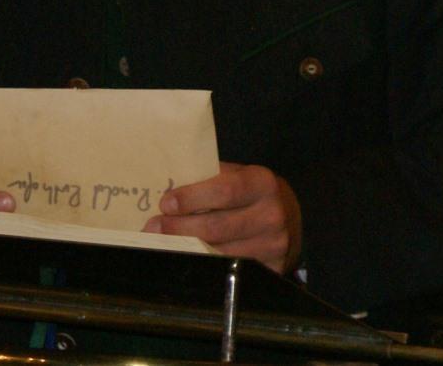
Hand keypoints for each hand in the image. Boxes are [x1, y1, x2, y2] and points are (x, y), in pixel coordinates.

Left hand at [143, 162, 301, 273]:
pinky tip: (186, 257)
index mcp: (262, 182)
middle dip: (180, 228)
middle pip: (218, 226)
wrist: (288, 215)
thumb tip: (167, 189)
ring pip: (221, 252)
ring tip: (162, 242)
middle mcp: (272, 214)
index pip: (224, 191)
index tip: (165, 203)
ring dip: (187, 248)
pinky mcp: (271, 269)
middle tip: (154, 226)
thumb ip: (209, 178)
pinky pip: (230, 269)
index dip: (192, 198)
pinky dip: (204, 264)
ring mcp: (273, 245)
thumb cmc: (250, 191)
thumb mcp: (237, 175)